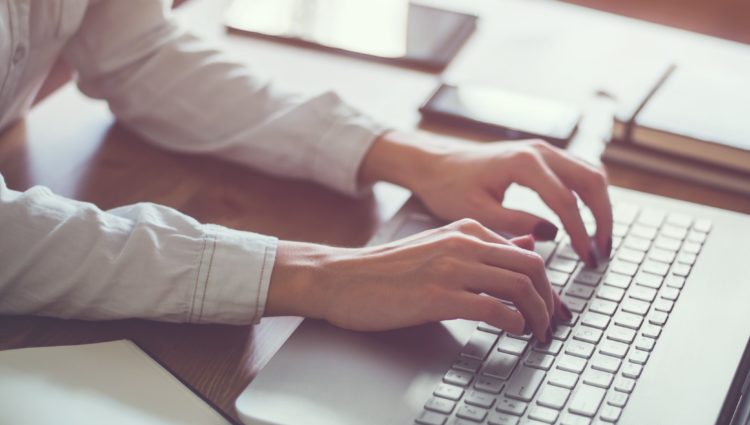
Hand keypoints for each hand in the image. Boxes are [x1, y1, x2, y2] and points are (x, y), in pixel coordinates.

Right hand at [266, 220, 571, 341]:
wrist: (343, 278)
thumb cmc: (389, 269)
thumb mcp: (440, 246)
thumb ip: (483, 247)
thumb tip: (528, 245)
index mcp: (467, 229)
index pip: (526, 253)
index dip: (548, 285)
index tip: (551, 307)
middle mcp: (464, 243)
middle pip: (533, 268)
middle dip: (550, 301)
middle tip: (551, 324)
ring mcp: (451, 268)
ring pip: (520, 286)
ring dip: (537, 315)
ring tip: (537, 333)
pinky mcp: (438, 296)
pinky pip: (494, 309)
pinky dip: (513, 323)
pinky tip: (513, 331)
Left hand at [360, 131, 612, 265]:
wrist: (435, 164)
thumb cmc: (449, 187)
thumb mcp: (477, 212)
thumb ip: (516, 223)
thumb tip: (553, 235)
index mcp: (523, 163)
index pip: (565, 201)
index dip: (580, 233)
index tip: (587, 259)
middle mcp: (539, 150)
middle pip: (591, 181)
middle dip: (603, 218)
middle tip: (602, 252)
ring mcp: (543, 150)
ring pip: (590, 173)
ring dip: (600, 206)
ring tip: (598, 241)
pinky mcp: (541, 156)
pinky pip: (578, 171)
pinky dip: (588, 196)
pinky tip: (586, 221)